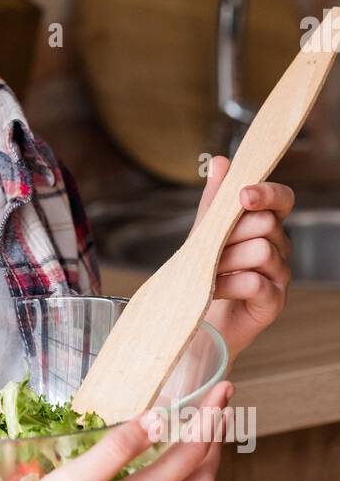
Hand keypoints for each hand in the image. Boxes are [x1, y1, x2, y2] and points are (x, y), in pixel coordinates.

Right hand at [0, 379, 232, 480]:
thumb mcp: (73, 478)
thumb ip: (117, 448)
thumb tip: (157, 420)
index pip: (191, 451)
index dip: (209, 417)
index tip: (222, 388)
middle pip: (202, 476)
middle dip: (216, 437)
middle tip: (219, 406)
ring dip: (204, 466)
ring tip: (203, 439)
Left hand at [193, 154, 293, 366]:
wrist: (197, 318)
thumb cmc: (205, 273)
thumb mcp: (205, 232)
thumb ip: (214, 202)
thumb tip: (222, 162)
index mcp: (267, 225)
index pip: (283, 200)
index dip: (267, 193)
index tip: (242, 196)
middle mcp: (279, 248)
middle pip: (267, 223)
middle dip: (231, 232)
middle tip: (209, 247)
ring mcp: (280, 275)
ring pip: (262, 250)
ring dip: (226, 259)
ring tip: (208, 270)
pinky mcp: (274, 302)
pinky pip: (256, 282)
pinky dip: (228, 283)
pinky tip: (213, 287)